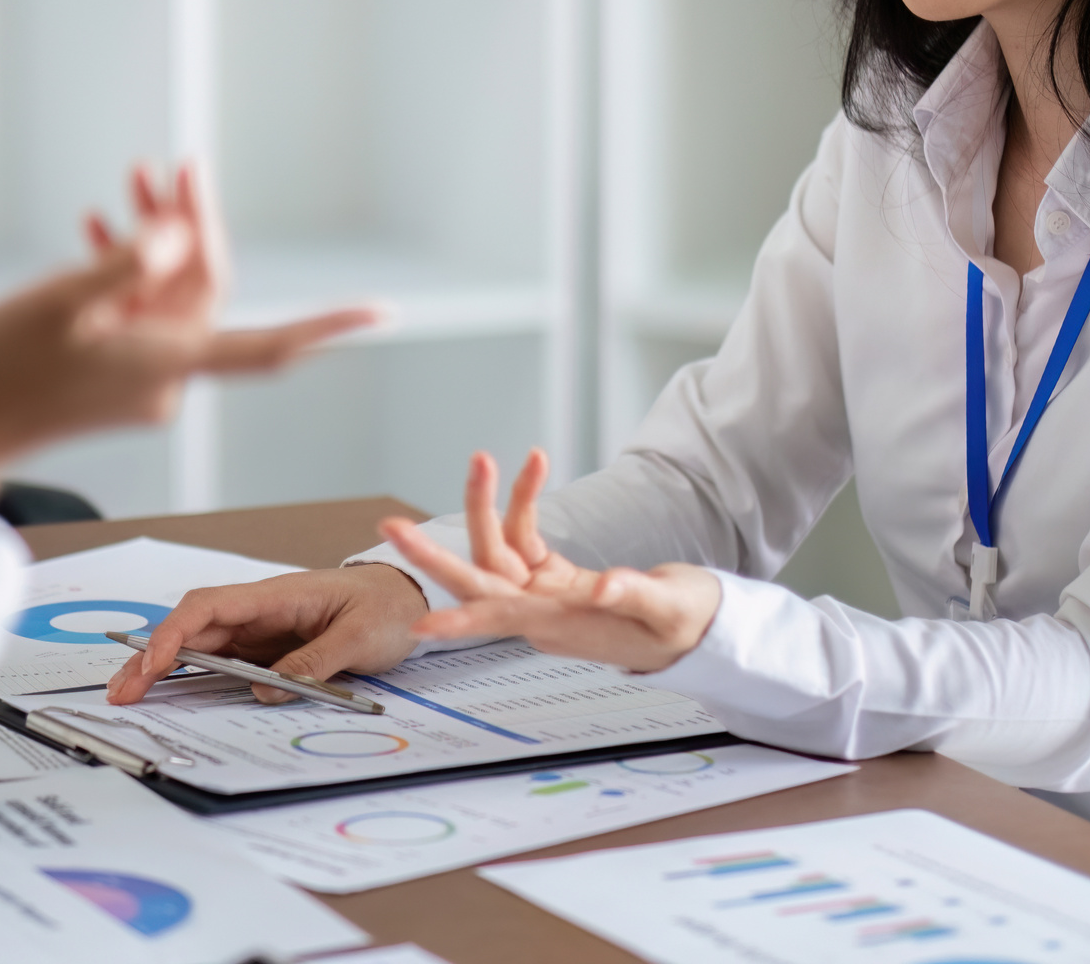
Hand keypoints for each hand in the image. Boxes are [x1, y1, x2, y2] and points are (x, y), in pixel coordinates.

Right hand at [0, 164, 376, 508]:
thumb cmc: (0, 369)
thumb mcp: (59, 303)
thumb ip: (124, 266)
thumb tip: (176, 238)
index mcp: (170, 362)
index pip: (271, 346)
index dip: (329, 327)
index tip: (381, 313)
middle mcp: (168, 374)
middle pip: (206, 288)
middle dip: (193, 224)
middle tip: (172, 166)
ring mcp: (141, 375)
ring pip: (172, 292)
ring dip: (157, 238)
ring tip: (134, 178)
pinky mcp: (114, 372)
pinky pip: (141, 311)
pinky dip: (129, 269)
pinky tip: (101, 228)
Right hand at [105, 562, 428, 706]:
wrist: (408, 597)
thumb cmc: (386, 605)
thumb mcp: (360, 635)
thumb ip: (314, 662)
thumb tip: (263, 689)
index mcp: (276, 595)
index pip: (209, 606)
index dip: (175, 633)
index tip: (155, 664)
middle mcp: (259, 610)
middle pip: (192, 628)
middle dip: (152, 657)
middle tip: (122, 693)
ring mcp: (260, 629)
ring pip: (200, 644)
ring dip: (164, 667)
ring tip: (131, 696)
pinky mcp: (268, 648)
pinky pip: (224, 661)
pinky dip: (193, 676)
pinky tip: (171, 694)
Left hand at [381, 449, 721, 674]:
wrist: (697, 630)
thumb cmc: (685, 627)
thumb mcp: (669, 610)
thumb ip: (633, 595)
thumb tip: (603, 587)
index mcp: (563, 627)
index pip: (502, 620)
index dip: (462, 621)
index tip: (423, 625)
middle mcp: (542, 613)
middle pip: (477, 580)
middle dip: (433, 553)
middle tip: (392, 526)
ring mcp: (543, 594)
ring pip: (497, 548)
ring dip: (487, 503)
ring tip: (482, 458)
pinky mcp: (553, 576)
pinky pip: (525, 534)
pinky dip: (525, 500)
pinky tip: (533, 464)